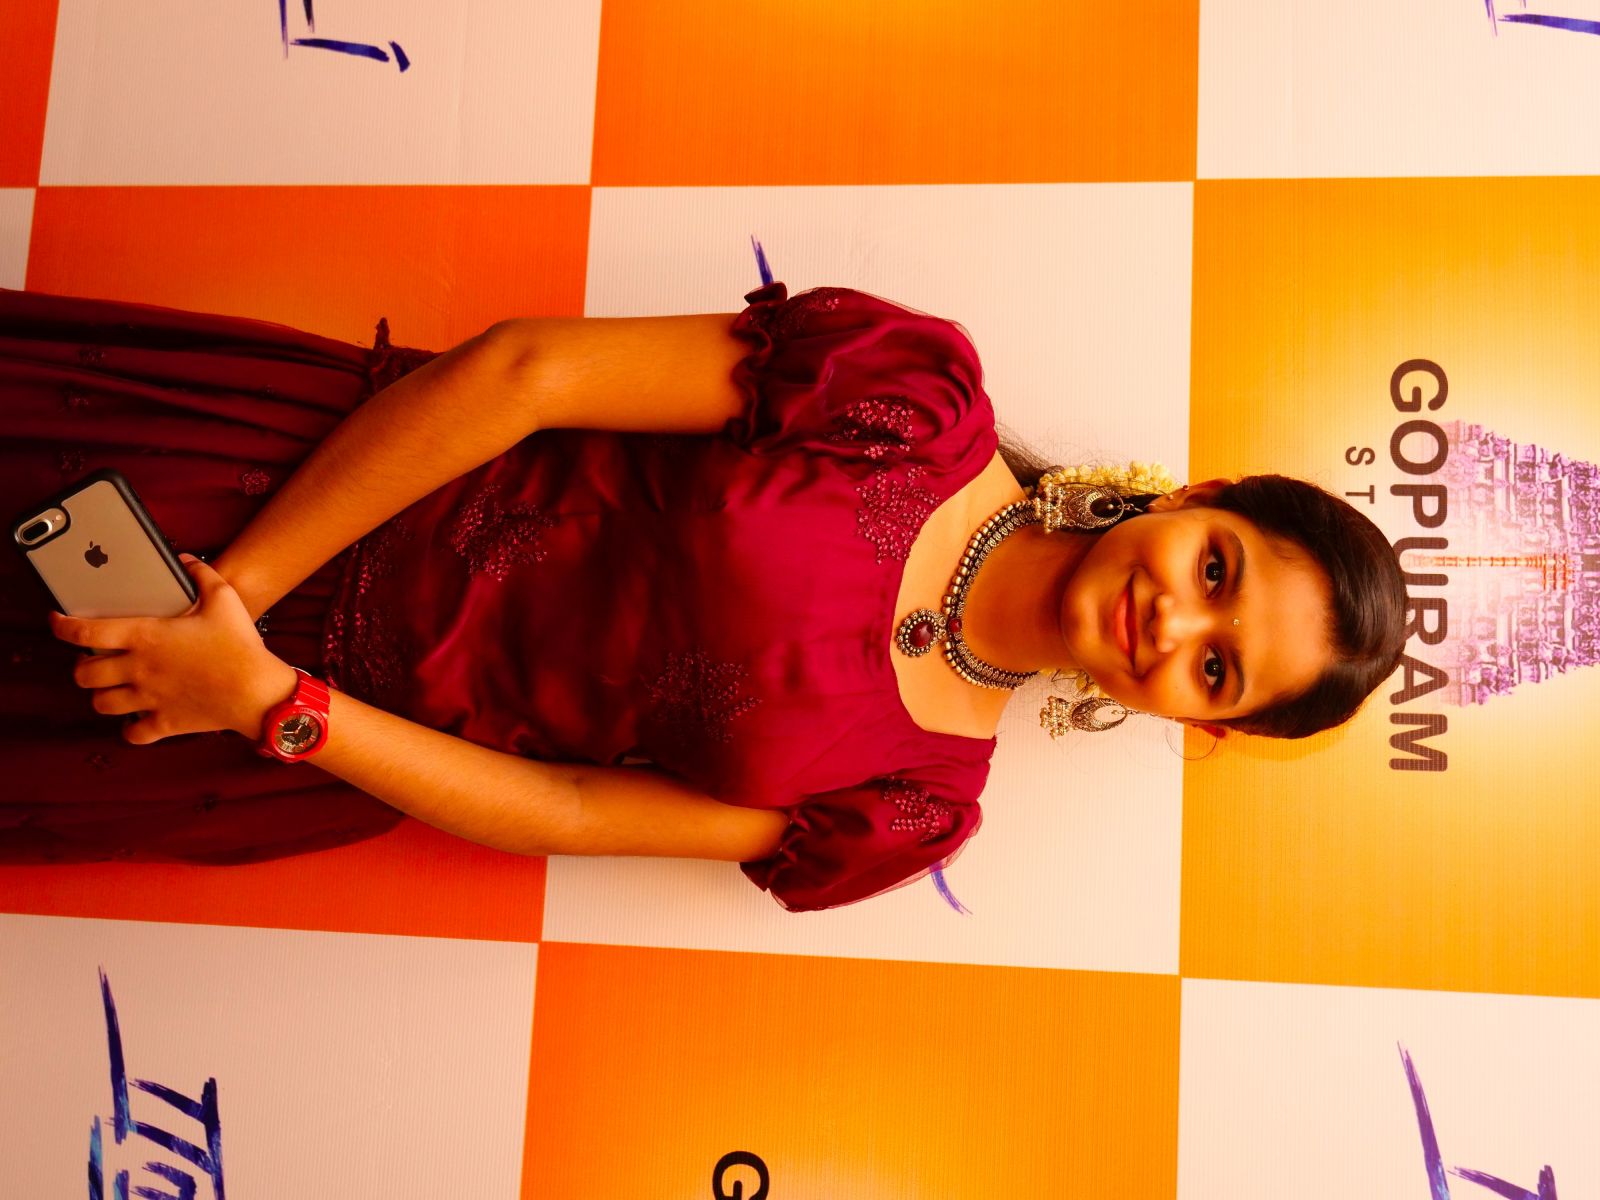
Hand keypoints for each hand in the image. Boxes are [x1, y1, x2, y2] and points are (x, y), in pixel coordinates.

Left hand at [49, 554, 299, 743]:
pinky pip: (132, 734)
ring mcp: (149, 699)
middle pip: (84, 674)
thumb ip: (201, 574)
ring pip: (102, 704)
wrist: (258, 691)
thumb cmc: (240, 644)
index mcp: (146, 637)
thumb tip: (186, 559)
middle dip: (81, 668)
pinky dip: (130, 728)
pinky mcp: (164, 723)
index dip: (62, 626)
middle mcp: (139, 669)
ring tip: (112, 689)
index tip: (57, 621)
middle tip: (93, 662)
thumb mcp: (224, 599)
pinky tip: (137, 719)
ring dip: (102, 696)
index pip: (85, 632)